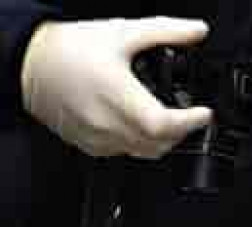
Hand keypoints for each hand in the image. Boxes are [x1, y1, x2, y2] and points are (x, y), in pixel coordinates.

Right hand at [21, 17, 212, 158]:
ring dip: (162, 139)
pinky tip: (138, 123)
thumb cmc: (69, 48)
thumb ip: (165, 31)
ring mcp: (98, 138)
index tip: (203, 113)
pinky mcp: (90, 146)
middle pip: (159, 144)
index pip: (162, 124)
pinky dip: (140, 142)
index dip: (189, 123)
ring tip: (167, 119)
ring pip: (144, 152)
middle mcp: (107, 122)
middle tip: (189, 115)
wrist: (30, 62)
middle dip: (181, 131)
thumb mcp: (123, 32)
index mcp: (116, 95)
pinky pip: (125, 152)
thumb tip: (196, 31)